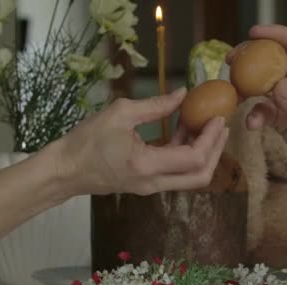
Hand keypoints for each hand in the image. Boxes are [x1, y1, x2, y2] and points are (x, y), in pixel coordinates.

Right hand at [52, 87, 228, 195]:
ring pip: (190, 178)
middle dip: (216, 152)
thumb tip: (183, 94)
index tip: (217, 118)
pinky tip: (184, 130)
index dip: (210, 139)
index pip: (193, 158)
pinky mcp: (148, 185)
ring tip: (206, 125)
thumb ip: (155, 106)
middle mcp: (153, 182)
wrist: (65, 170)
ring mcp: (151, 187)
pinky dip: (186, 155)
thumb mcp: (120, 113)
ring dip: (203, 153)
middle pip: (200, 177)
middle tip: (221, 127)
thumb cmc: (86, 140)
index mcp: (147, 165)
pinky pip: (176, 173)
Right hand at [227, 25, 286, 197]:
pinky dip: (256, 115)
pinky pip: (266, 112)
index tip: (255, 32)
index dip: (280, 36)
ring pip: (268, 85)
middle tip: (233, 59)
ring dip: (250, 86)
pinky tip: (252, 124)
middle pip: (280, 62)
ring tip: (235, 89)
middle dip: (256, 58)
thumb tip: (275, 86)